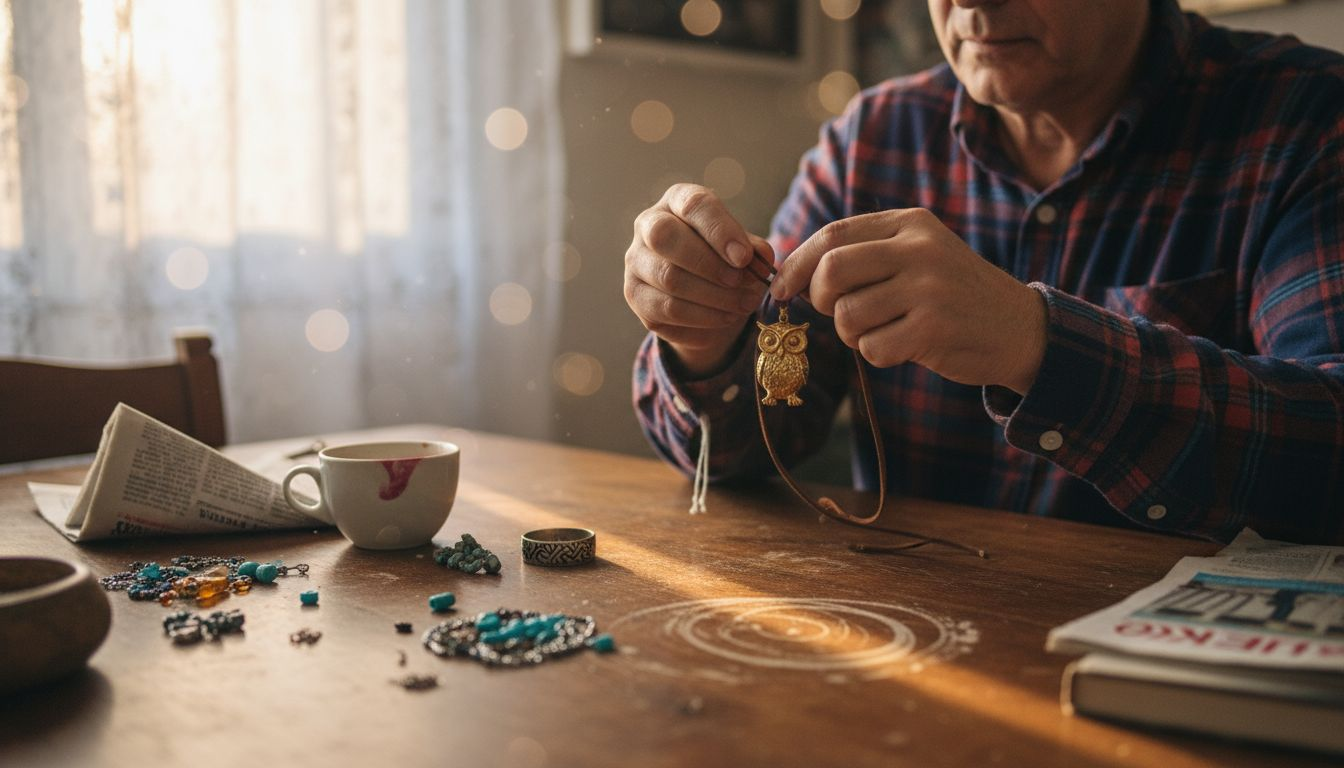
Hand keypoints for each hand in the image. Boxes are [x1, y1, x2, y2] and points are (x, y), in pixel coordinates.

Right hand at [625, 184, 771, 375]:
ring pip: (668, 277)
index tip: (744, 257)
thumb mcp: (742, 249)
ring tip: (743, 303)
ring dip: (712, 294)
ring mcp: (636, 261)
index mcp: (677, 201)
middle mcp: (648, 225)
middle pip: (665, 235)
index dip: (719, 231)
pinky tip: (727, 316)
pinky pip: (667, 308)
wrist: (705, 298)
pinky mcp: (635, 295)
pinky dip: (703, 316)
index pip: (693, 205)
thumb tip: (760, 257)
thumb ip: (752, 249)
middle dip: (708, 262)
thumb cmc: (724, 261)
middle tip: (739, 280)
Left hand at [770, 208, 1046, 394]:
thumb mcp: (918, 255)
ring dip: (851, 333)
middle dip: (820, 298)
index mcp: (910, 224)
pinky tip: (903, 346)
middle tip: (836, 312)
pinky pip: (872, 347)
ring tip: (882, 329)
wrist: (1020, 328)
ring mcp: (928, 288)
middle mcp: (919, 249)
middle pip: (832, 271)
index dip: (797, 263)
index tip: (781, 288)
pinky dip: (876, 354)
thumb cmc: (953, 295)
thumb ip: (866, 255)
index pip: (834, 234)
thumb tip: (790, 274)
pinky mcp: (934, 328)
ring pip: (847, 315)